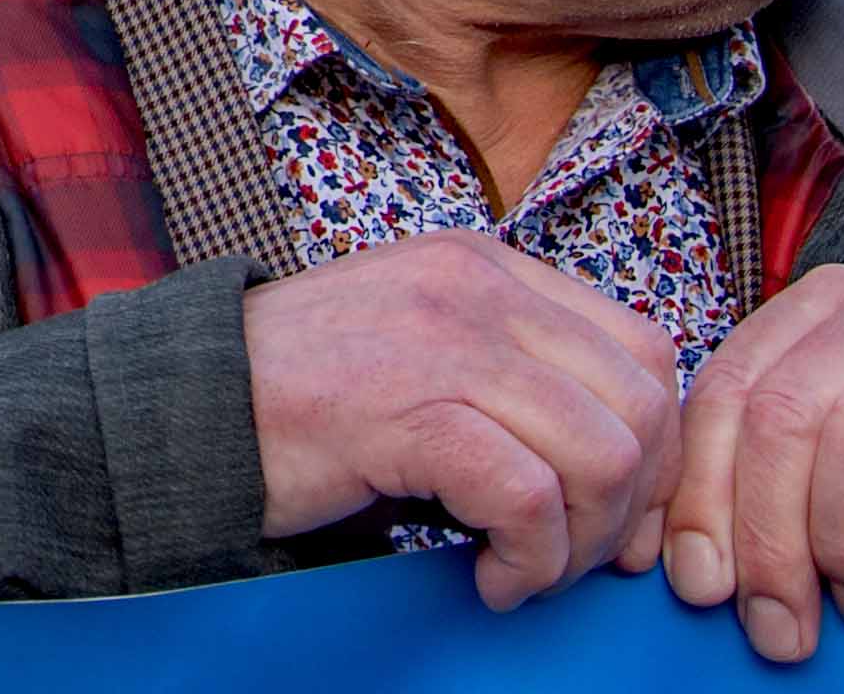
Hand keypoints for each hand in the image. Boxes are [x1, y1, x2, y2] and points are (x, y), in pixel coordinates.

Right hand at [245, 234, 685, 609]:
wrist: (184, 408)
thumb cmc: (303, 399)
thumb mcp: (423, 349)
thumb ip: (513, 370)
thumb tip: (629, 461)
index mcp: (483, 265)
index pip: (643, 349)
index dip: (659, 448)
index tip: (619, 517)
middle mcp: (474, 286)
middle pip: (642, 404)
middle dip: (631, 505)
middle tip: (574, 557)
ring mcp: (442, 340)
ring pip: (602, 453)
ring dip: (578, 543)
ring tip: (522, 570)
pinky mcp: (408, 408)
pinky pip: (529, 499)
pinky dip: (528, 561)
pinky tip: (487, 578)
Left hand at [667, 267, 843, 659]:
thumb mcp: (834, 434)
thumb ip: (760, 464)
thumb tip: (683, 564)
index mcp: (816, 309)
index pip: (724, 392)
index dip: (699, 494)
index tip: (696, 582)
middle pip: (781, 418)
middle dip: (763, 538)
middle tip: (775, 625)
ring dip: (843, 545)